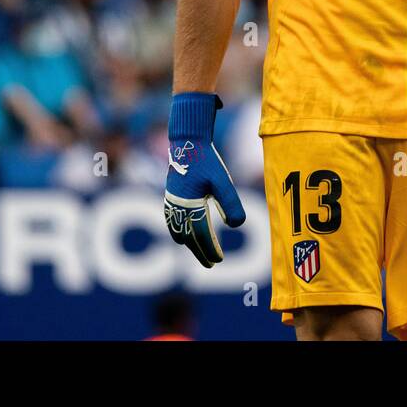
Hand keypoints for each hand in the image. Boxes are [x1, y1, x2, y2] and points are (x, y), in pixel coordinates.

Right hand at [163, 92, 246, 266]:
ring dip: (189, 244)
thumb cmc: (207, 161)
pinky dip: (178, 232)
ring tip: (198, 252)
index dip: (210, 249)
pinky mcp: (169, 196)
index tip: (219, 260)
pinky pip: (171, 222)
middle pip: (189, 237)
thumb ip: (230, 203)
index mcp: (190, 204)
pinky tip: (182, 235)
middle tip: (211, 264)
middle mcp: (177, 207)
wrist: (187, 142)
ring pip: (178, 231)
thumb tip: (237, 225)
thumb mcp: (223, 182)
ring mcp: (171, 202)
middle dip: (200, 252)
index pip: (202, 235)